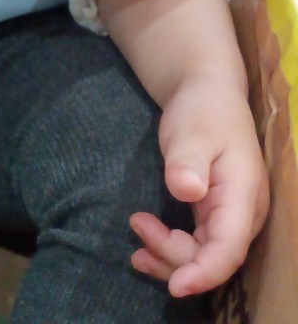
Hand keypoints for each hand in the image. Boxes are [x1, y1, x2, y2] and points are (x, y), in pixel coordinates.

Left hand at [130, 74, 268, 296]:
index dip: (204, 272)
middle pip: (214, 258)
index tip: (175, 286)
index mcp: (243, 195)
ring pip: (205, 256)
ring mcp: (230, 216)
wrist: (207, 93)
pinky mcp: (215, 214)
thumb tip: (186, 190)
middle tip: (137, 226)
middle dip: (175, 257)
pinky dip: (173, 249)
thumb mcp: (193, 130)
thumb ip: (189, 160)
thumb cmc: (203, 110)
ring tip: (136, 250)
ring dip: (171, 258)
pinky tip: (146, 244)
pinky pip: (198, 245)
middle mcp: (242, 214)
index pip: (229, 248)